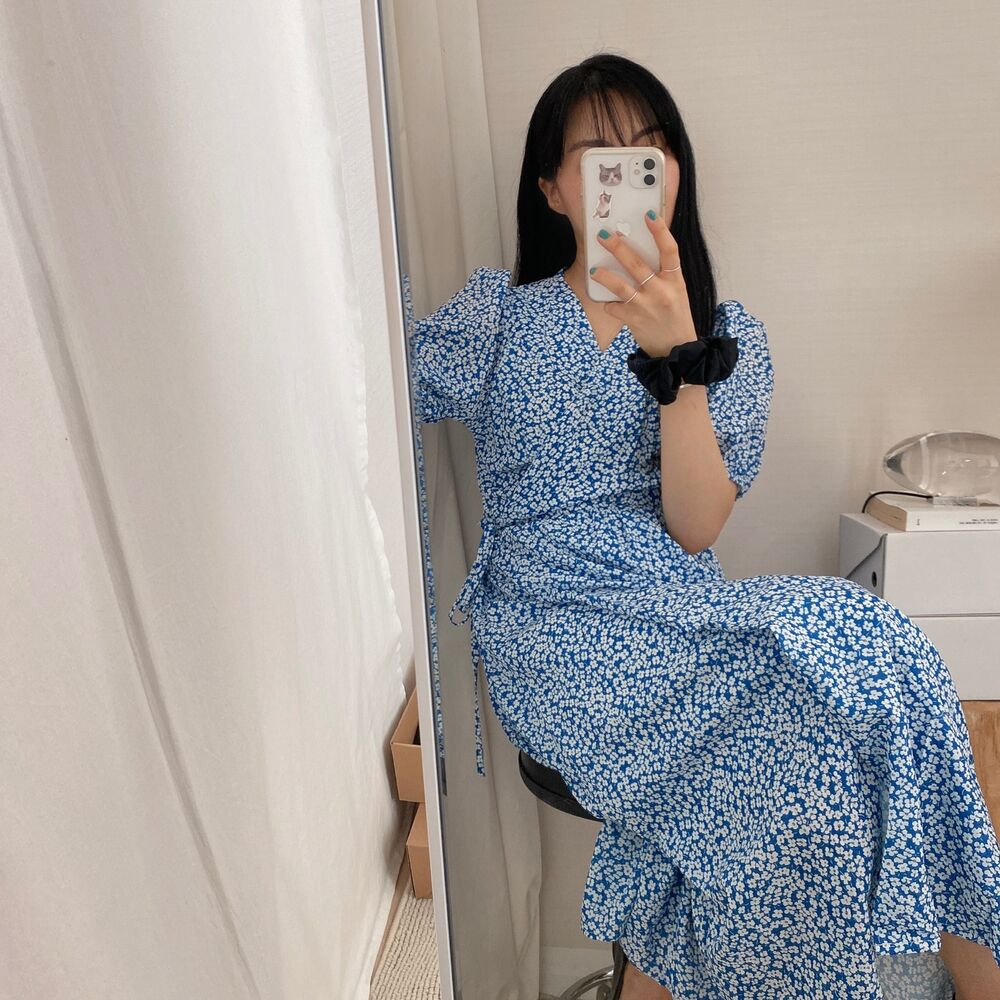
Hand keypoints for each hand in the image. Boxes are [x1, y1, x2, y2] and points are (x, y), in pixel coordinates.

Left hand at [590, 211, 697, 357]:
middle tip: (604, 236)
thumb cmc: (675, 317)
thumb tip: (639, 252)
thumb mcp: (676, 292)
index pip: (669, 250)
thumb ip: (663, 275)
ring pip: (621, 286)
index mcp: (675, 280)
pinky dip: (608, 303)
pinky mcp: (633, 320)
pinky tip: (607, 302)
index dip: (659, 231)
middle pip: (637, 264)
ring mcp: (646, 306)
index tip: (648, 215)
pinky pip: (614, 307)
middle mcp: (661, 291)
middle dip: (618, 247)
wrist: (676, 350)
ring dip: (604, 276)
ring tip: (594, 270)